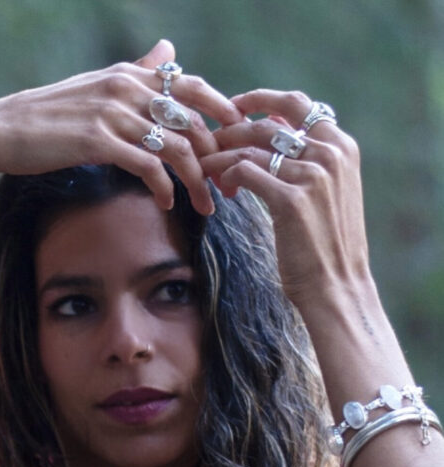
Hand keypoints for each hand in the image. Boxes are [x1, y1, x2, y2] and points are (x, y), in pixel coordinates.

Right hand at [0, 39, 242, 214]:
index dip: (223, 111)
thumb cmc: (52, 114)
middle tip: (225, 185)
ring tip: (205, 206)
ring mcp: (113, 113)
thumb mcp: (99, 84)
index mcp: (130, 74)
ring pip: (176, 147)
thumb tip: (168, 48)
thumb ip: (138, 71)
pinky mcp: (98, 141)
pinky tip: (165, 204)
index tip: (239, 138)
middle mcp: (126, 88)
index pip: (193, 87)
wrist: (2, 129)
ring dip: (197, 182)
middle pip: (193, 121)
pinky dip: (164, 188)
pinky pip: (148, 165)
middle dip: (215, 157)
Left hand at [201, 89, 366, 306]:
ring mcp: (313, 175)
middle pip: (267, 123)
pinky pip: (245, 171)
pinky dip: (227, 175)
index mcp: (341, 146)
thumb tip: (273, 127)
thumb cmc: (326, 241)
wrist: (337, 285)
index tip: (234, 108)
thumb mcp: (327, 191)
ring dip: (222, 154)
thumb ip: (309, 157)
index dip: (260, 100)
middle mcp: (331, 154)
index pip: (297, 104)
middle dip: (231, 129)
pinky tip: (223, 188)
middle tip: (209, 142)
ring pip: (251, 147)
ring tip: (206, 167)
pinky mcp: (291, 199)